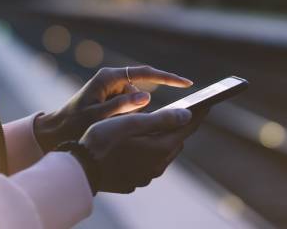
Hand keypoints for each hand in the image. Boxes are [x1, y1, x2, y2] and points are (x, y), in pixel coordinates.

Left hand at [34, 66, 192, 152]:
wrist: (56, 130)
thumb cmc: (74, 123)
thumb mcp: (98, 117)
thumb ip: (121, 106)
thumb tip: (147, 96)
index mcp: (108, 78)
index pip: (145, 73)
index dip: (167, 78)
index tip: (186, 83)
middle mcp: (111, 78)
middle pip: (140, 88)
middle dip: (139, 106)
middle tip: (125, 119)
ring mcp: (111, 87)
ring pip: (135, 99)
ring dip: (129, 113)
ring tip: (108, 124)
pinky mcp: (110, 96)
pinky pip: (128, 104)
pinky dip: (126, 114)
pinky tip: (110, 124)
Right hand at [80, 108, 207, 193]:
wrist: (79, 168)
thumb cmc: (103, 139)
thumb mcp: (132, 122)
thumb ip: (162, 119)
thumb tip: (188, 114)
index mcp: (160, 148)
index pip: (187, 128)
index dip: (197, 114)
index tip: (206, 104)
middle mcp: (157, 166)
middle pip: (175, 141)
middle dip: (177, 127)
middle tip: (176, 112)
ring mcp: (145, 176)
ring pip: (162, 154)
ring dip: (161, 141)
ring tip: (154, 127)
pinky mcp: (133, 182)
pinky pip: (148, 164)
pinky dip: (148, 153)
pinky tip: (136, 145)